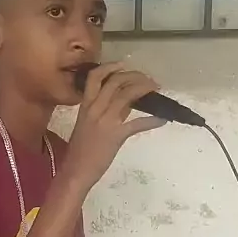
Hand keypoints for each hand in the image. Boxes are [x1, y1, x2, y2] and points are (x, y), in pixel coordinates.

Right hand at [63, 63, 165, 190]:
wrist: (75, 171)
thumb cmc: (79, 152)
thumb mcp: (88, 126)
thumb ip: (105, 112)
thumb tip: (126, 103)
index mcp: (85, 106)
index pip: (94, 77)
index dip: (109, 67)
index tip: (123, 64)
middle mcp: (95, 109)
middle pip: (115, 81)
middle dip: (135, 76)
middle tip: (147, 79)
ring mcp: (105, 121)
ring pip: (127, 95)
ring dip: (144, 88)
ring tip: (156, 89)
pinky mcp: (116, 136)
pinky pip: (137, 123)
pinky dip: (152, 120)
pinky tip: (162, 120)